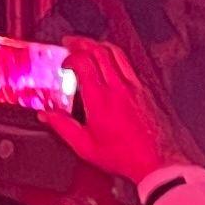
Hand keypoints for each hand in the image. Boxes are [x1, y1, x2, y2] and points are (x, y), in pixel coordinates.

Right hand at [36, 38, 176, 186]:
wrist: (156, 161)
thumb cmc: (125, 156)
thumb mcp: (85, 147)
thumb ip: (63, 127)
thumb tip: (47, 116)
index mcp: (100, 99)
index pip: (83, 62)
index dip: (70, 57)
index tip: (64, 64)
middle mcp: (118, 88)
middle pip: (99, 50)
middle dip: (82, 43)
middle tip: (71, 43)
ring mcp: (134, 86)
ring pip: (116, 53)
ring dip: (99, 45)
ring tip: (89, 47)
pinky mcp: (145, 90)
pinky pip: (128, 64)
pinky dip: (115, 57)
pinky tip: (111, 64)